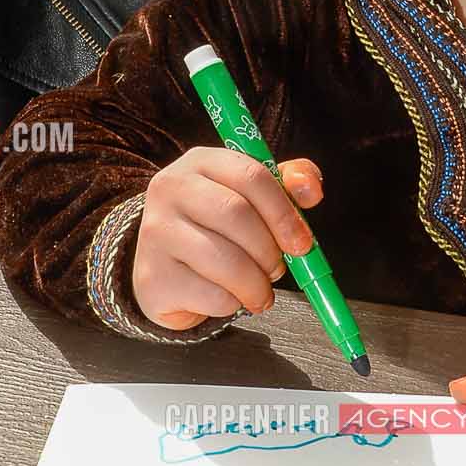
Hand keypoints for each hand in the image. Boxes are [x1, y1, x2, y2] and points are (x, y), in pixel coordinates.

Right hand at [131, 151, 321, 330]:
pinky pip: (212, 295)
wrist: (165, 266)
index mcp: (201, 161)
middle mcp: (171, 188)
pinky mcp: (153, 276)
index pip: (251, 174)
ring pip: (225, 261)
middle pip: (236, 215)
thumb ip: (288, 185)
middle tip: (278, 269)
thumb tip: (312, 190)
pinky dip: (233, 304)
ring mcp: (155, 232)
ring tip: (259, 290)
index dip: (284, 212)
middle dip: (269, 250)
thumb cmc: (216, 227)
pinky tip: (229, 297)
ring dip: (256, 284)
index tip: (302, 242)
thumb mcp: (252, 197)